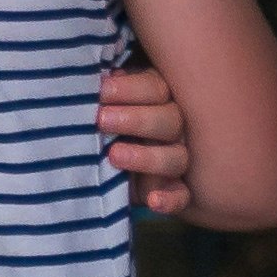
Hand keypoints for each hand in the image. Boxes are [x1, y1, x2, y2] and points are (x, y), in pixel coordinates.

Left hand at [99, 61, 197, 217]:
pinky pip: (181, 196)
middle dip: (135, 119)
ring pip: (176, 157)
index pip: (155, 88)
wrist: (96, 161)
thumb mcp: (101, 102)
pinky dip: (170, 200)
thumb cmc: (99, 119)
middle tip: (102, 120)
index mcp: (158, 97)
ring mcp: (175, 158)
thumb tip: (101, 75)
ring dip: (146, 157)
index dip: (129, 89)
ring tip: (114, 155)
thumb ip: (105, 90)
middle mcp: (172, 126)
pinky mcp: (171, 191)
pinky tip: (154, 201)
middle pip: (170, 120)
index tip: (101, 91)